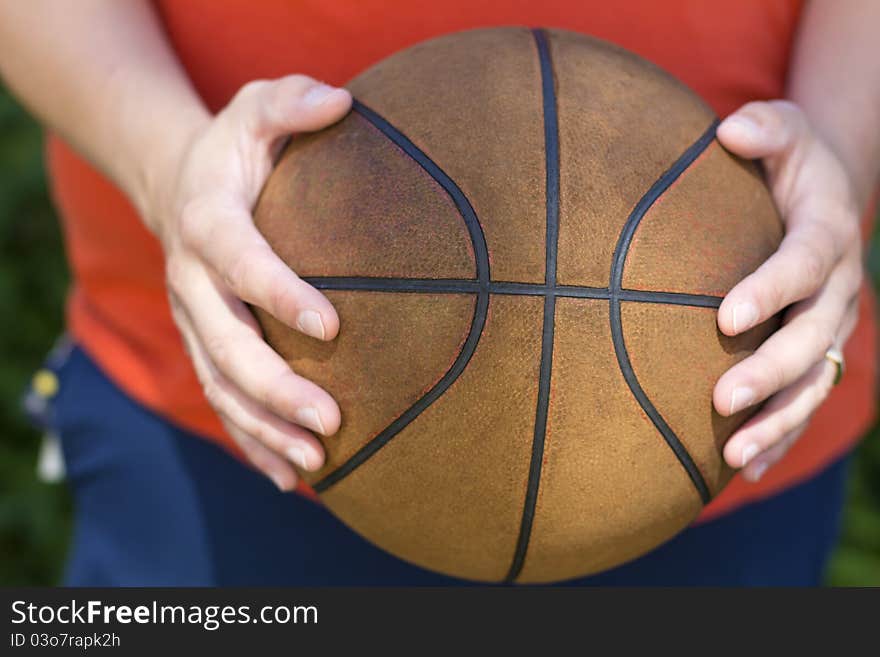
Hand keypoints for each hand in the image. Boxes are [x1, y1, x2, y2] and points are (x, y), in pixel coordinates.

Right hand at [147, 76, 351, 490]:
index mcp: (207, 222)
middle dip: (276, 387)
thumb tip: (342, 102)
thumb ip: (292, 102)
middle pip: (226, 344)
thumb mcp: (256, 107)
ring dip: (266, 428)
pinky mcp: (203, 344)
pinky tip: (291, 477)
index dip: (280, 293)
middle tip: (332, 420)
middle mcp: (192, 281)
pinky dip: (253, 441)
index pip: (240, 262)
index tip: (332, 325)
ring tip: (317, 462)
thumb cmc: (234, 150)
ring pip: (221, 386)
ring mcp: (194, 320)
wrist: (178, 184)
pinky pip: (223, 400)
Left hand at [713, 100, 862, 481]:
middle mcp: (836, 289)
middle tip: (721, 400)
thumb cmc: (788, 165)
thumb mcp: (783, 132)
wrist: (824, 196)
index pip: (800, 266)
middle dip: (770, 373)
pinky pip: (804, 401)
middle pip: (810, 338)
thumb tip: (731, 130)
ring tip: (734, 456)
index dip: (769, 291)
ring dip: (777, 422)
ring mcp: (831, 327)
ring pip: (813, 383)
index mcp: (825, 236)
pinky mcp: (817, 353)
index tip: (725, 318)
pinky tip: (743, 469)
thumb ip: (765, 129)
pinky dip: (780, 436)